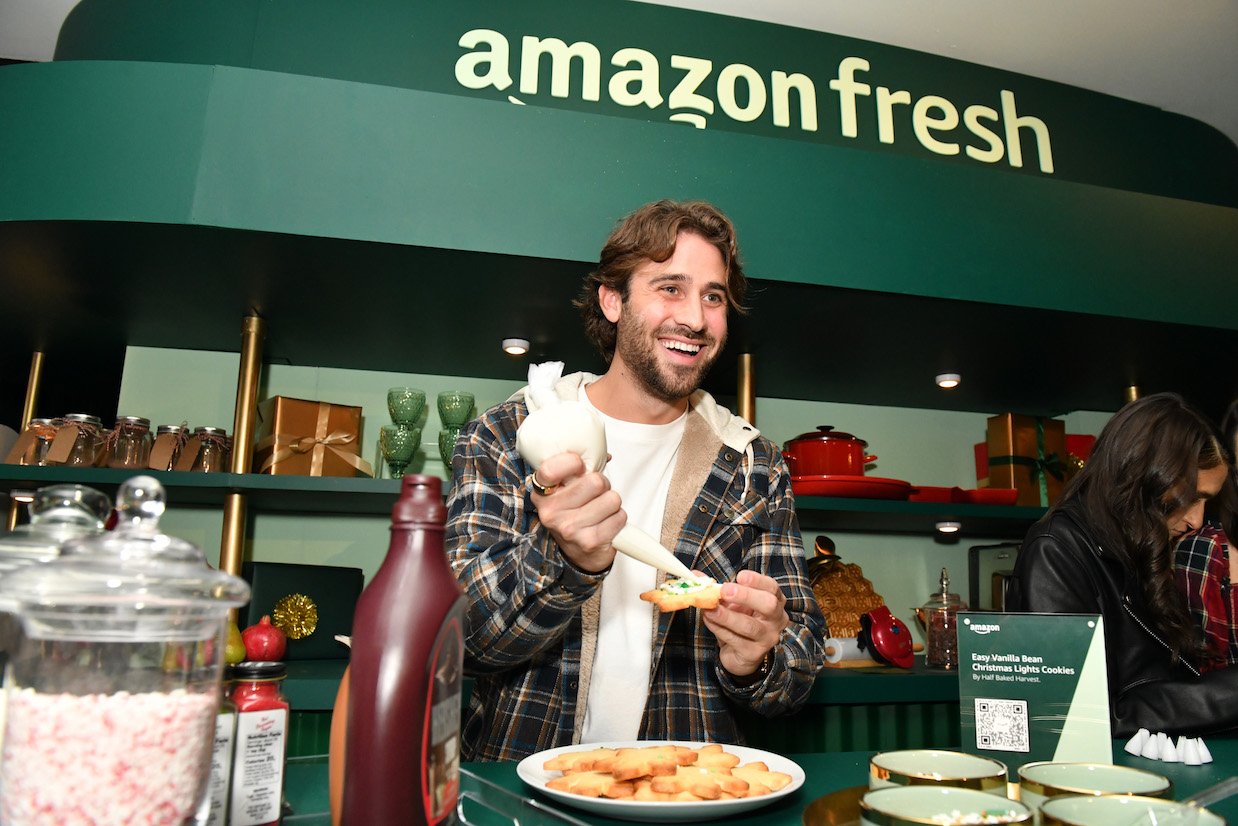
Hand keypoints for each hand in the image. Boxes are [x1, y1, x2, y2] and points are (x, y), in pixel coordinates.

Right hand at [530, 451, 623, 572]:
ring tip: (602, 510)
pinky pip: (620, 516)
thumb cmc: (574, 514)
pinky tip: (607, 523)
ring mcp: (570, 528)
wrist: (579, 554)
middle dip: (603, 484)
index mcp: (542, 494)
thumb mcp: (565, 491)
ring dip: (612, 502)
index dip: (571, 462)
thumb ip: (577, 470)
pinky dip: (619, 518)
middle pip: (594, 481)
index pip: (550, 470)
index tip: (580, 464)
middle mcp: (551, 512)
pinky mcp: (590, 542)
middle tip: (597, 492)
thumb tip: (607, 455)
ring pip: (612, 498)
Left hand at [702, 570, 788, 677]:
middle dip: (746, 596)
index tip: (739, 576)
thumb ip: (718, 589)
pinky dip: (719, 628)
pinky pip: (735, 639)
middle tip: (725, 590)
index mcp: (775, 601)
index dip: (757, 580)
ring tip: (710, 609)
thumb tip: (696, 576)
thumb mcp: (733, 602)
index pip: (772, 587)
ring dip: (727, 616)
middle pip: (768, 605)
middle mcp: (776, 619)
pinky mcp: (753, 653)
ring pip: (749, 626)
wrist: (740, 654)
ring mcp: (767, 638)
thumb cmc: (740, 620)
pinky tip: (709, 620)